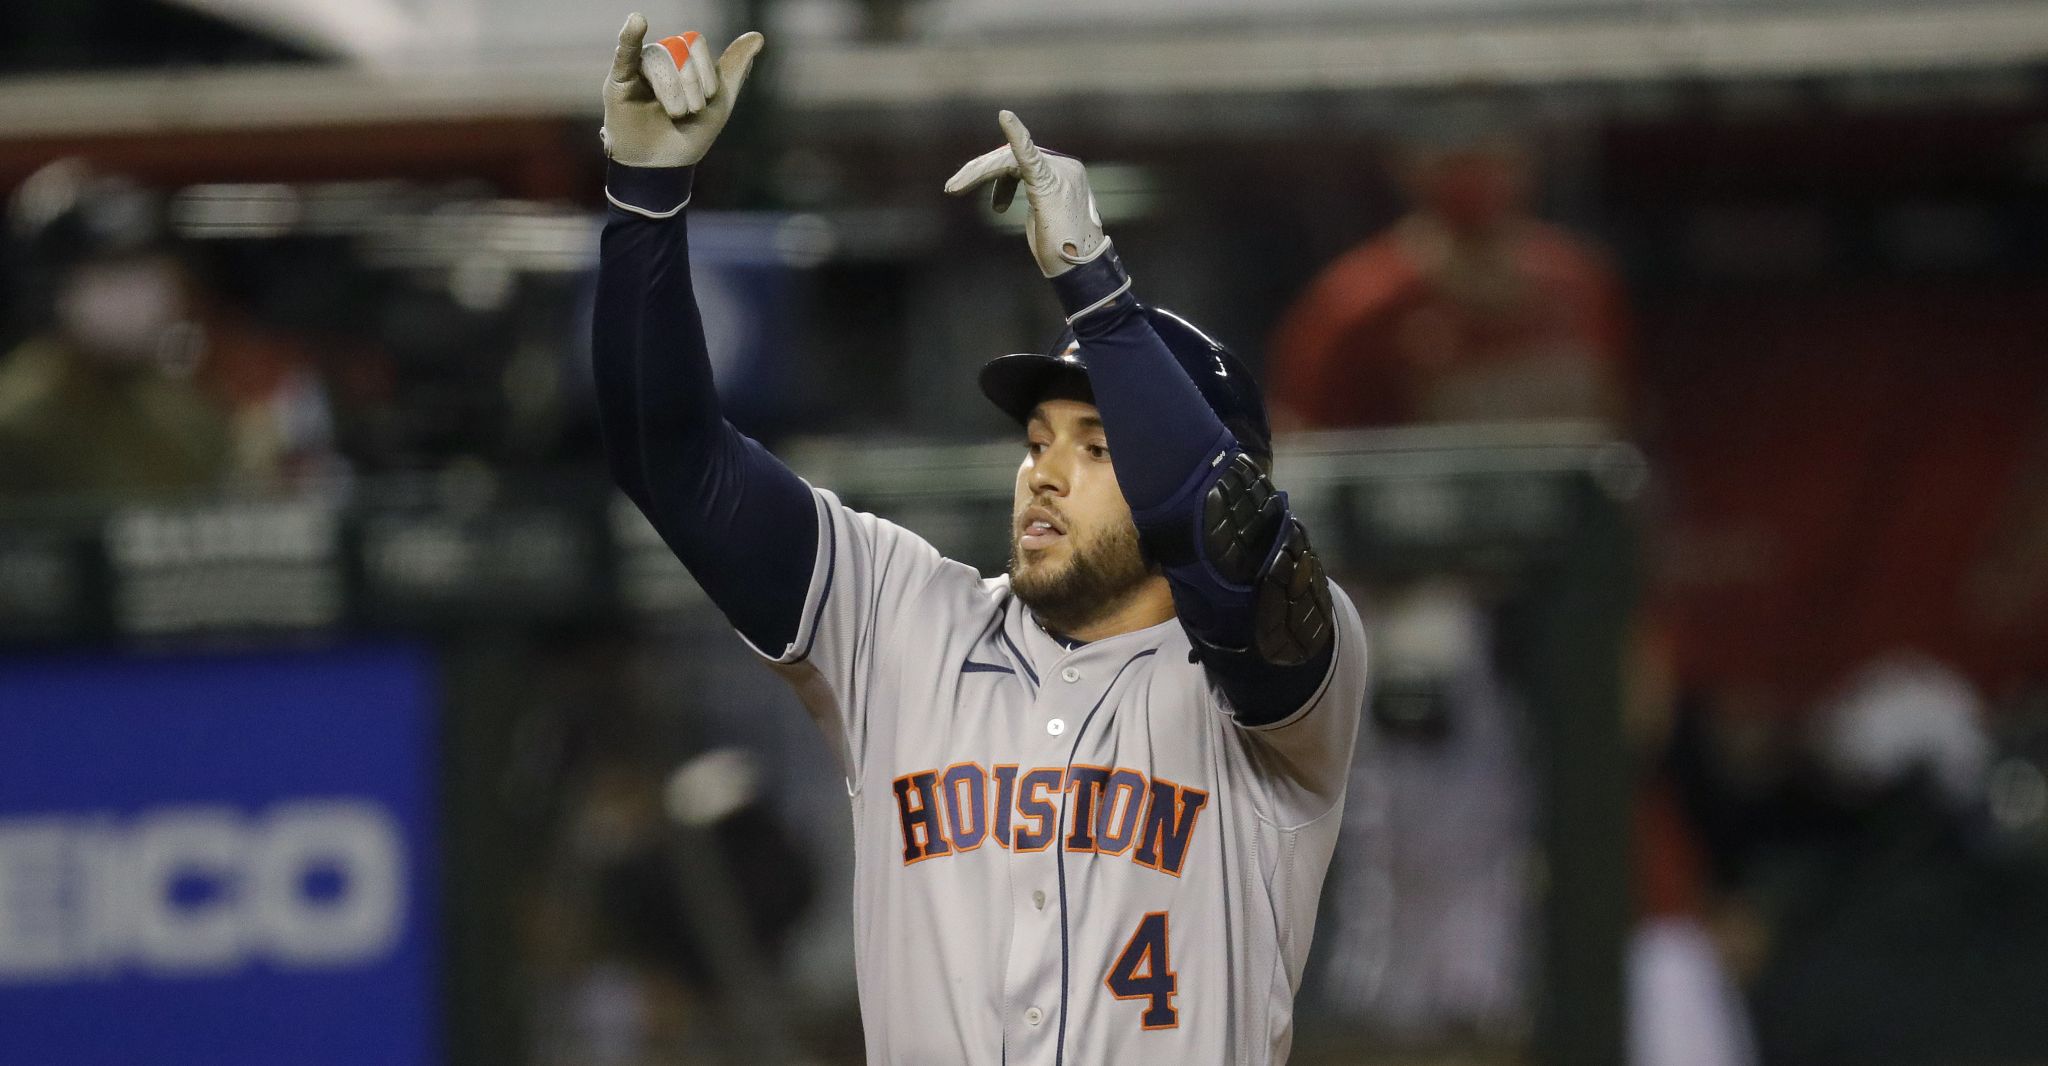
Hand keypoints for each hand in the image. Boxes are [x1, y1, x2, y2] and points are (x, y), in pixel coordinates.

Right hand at [601, 13, 764, 168]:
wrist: (666, 165)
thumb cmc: (691, 133)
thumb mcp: (720, 101)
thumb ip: (735, 66)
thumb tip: (758, 36)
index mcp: (684, 59)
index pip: (695, 44)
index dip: (706, 71)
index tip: (707, 99)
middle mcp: (662, 58)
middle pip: (678, 49)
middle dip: (691, 83)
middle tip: (689, 111)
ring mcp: (639, 67)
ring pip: (657, 59)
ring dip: (671, 90)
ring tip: (674, 114)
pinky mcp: (619, 80)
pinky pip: (625, 52)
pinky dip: (629, 36)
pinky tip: (637, 22)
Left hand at [944, 110, 1106, 277]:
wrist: (1080, 273)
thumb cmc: (1062, 252)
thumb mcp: (1044, 218)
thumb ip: (1033, 197)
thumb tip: (1008, 193)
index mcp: (1065, 172)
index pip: (1023, 160)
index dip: (993, 174)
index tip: (967, 183)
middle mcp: (1065, 167)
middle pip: (1011, 157)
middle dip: (979, 172)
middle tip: (952, 188)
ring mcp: (1060, 172)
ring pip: (1008, 160)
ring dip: (977, 173)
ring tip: (954, 188)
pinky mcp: (1049, 182)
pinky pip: (1028, 156)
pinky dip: (1016, 135)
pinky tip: (1006, 117)